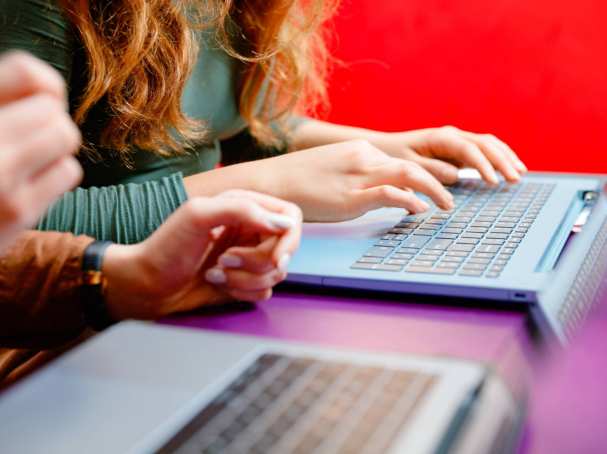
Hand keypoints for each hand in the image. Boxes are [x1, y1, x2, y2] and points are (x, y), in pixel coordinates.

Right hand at [0, 52, 81, 250]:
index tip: (36, 99)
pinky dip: (57, 174)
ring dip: (55, 146)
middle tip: (27, 139)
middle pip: (52, 109)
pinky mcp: (19, 212)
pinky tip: (31, 183)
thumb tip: (51, 88)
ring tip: (30, 158)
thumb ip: (6, 97)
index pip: (25, 72)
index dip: (42, 84)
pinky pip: (68, 171)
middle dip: (47, 121)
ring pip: (65, 136)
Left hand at [102, 190, 301, 319]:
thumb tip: (284, 225)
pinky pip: (264, 291)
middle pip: (285, 250)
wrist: (146, 284)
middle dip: (257, 263)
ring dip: (245, 279)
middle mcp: (250, 231)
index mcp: (243, 207)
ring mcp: (248, 258)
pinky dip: (243, 292)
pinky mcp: (244, 282)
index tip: (275, 258)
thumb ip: (243, 210)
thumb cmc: (166, 246)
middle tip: (224, 261)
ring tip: (215, 273)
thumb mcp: (198, 215)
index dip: (289, 239)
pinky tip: (217, 284)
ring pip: (276, 274)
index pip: (289, 218)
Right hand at [184, 140, 454, 221]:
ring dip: (435, 191)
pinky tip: (419, 212)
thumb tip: (384, 194)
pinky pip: (390, 194)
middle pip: (415, 165)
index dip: (430, 175)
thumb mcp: (334, 172)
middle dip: (442, 180)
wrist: (271, 182)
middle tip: (455, 198)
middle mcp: (364, 158)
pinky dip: (410, 202)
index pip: (404, 161)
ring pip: (410, 175)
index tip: (443, 187)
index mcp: (362, 151)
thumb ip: (360, 177)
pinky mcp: (350, 196)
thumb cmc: (300, 182)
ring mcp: (358, 176)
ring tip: (448, 207)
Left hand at [373, 126, 526, 184]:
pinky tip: (509, 169)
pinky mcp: (458, 149)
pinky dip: (498, 158)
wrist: (385, 149)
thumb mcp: (408, 166)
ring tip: (519, 174)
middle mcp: (452, 135)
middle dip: (502, 161)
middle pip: (485, 144)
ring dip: (505, 157)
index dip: (483, 165)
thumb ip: (431, 170)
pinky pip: (484, 151)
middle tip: (514, 179)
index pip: (469, 149)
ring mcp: (457, 141)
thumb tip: (456, 175)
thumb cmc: (394, 159)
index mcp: (440, 138)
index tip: (493, 182)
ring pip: (488, 145)